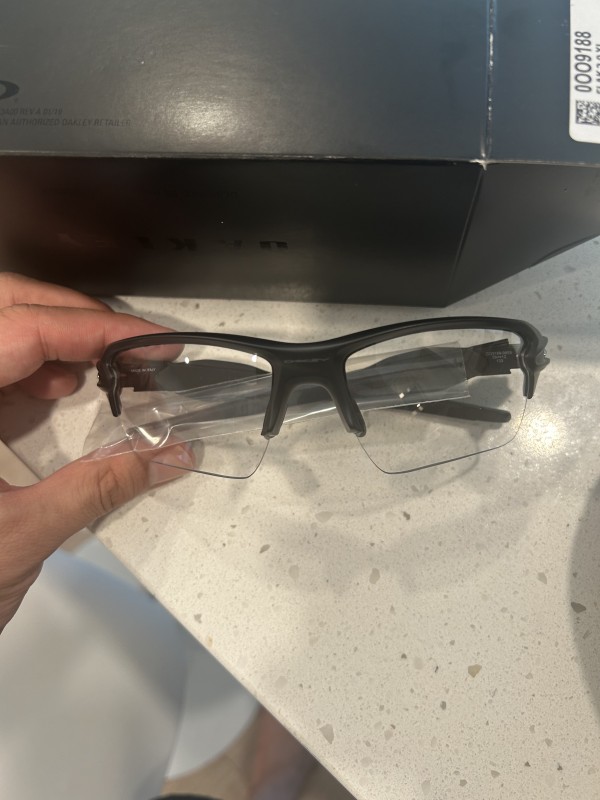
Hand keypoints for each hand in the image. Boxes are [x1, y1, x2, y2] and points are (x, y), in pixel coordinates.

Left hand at [0, 272, 189, 632]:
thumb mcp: (23, 537)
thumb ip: (100, 488)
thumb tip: (166, 456)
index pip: (20, 332)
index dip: (92, 329)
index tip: (148, 342)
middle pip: (5, 309)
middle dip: (70, 317)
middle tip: (127, 346)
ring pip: (0, 331)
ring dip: (54, 341)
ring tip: (103, 373)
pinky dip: (32, 369)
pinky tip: (59, 393)